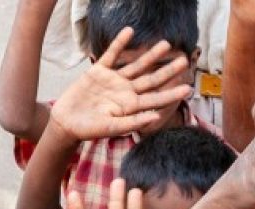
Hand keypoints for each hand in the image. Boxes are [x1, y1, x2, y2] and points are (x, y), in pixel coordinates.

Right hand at [49, 28, 192, 141]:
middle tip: (183, 61)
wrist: (66, 122)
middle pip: (150, 79)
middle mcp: (125, 92)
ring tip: (165, 44)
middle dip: (167, 71)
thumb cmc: (89, 130)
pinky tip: (129, 32)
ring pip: (135, 65)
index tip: (188, 89)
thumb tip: (155, 117)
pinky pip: (111, 55)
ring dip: (150, 55)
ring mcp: (113, 80)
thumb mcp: (111, 128)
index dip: (171, 94)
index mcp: (131, 107)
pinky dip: (119, 43)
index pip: (155, 99)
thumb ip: (133, 122)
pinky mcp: (98, 72)